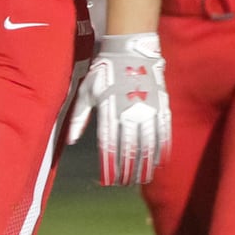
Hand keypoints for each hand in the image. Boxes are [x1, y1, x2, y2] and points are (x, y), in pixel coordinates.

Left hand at [65, 32, 170, 184]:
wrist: (130, 50)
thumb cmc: (103, 71)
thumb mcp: (86, 91)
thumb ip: (78, 117)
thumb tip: (70, 140)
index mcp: (110, 110)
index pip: (109, 145)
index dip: (109, 165)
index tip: (108, 179)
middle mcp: (130, 113)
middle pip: (130, 149)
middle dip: (127, 169)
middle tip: (124, 183)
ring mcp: (148, 111)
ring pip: (148, 145)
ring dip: (145, 164)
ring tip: (142, 179)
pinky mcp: (162, 106)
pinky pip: (164, 133)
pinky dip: (162, 149)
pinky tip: (160, 161)